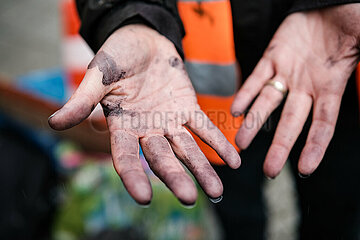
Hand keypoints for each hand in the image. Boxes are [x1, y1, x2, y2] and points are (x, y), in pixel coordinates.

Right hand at [49, 25, 240, 204]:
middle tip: (191, 198)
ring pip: (186, 149)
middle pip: (161, 158)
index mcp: (122, 125)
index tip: (144, 197)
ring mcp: (168, 121)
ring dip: (203, 168)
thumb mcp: (98, 75)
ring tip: (218, 191)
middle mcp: (146, 130)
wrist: (142, 38)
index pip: (125, 157)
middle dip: (175, 177)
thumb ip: (82, 100)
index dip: (133, 176)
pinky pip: (204, 127)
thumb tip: (54, 123)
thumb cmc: (116, 55)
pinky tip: (235, 161)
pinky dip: (218, 142)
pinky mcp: (187, 107)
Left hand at [231, 5, 359, 177]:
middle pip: (291, 122)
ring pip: (268, 103)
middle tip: (268, 171)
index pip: (324, 124)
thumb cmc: (351, 20)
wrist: (328, 3)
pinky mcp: (273, 57)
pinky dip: (245, 93)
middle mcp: (307, 85)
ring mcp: (288, 73)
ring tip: (240, 143)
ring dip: (254, 123)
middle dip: (280, 146)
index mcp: (331, 86)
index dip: (315, 146)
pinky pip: (256, 78)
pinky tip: (236, 110)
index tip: (305, 169)